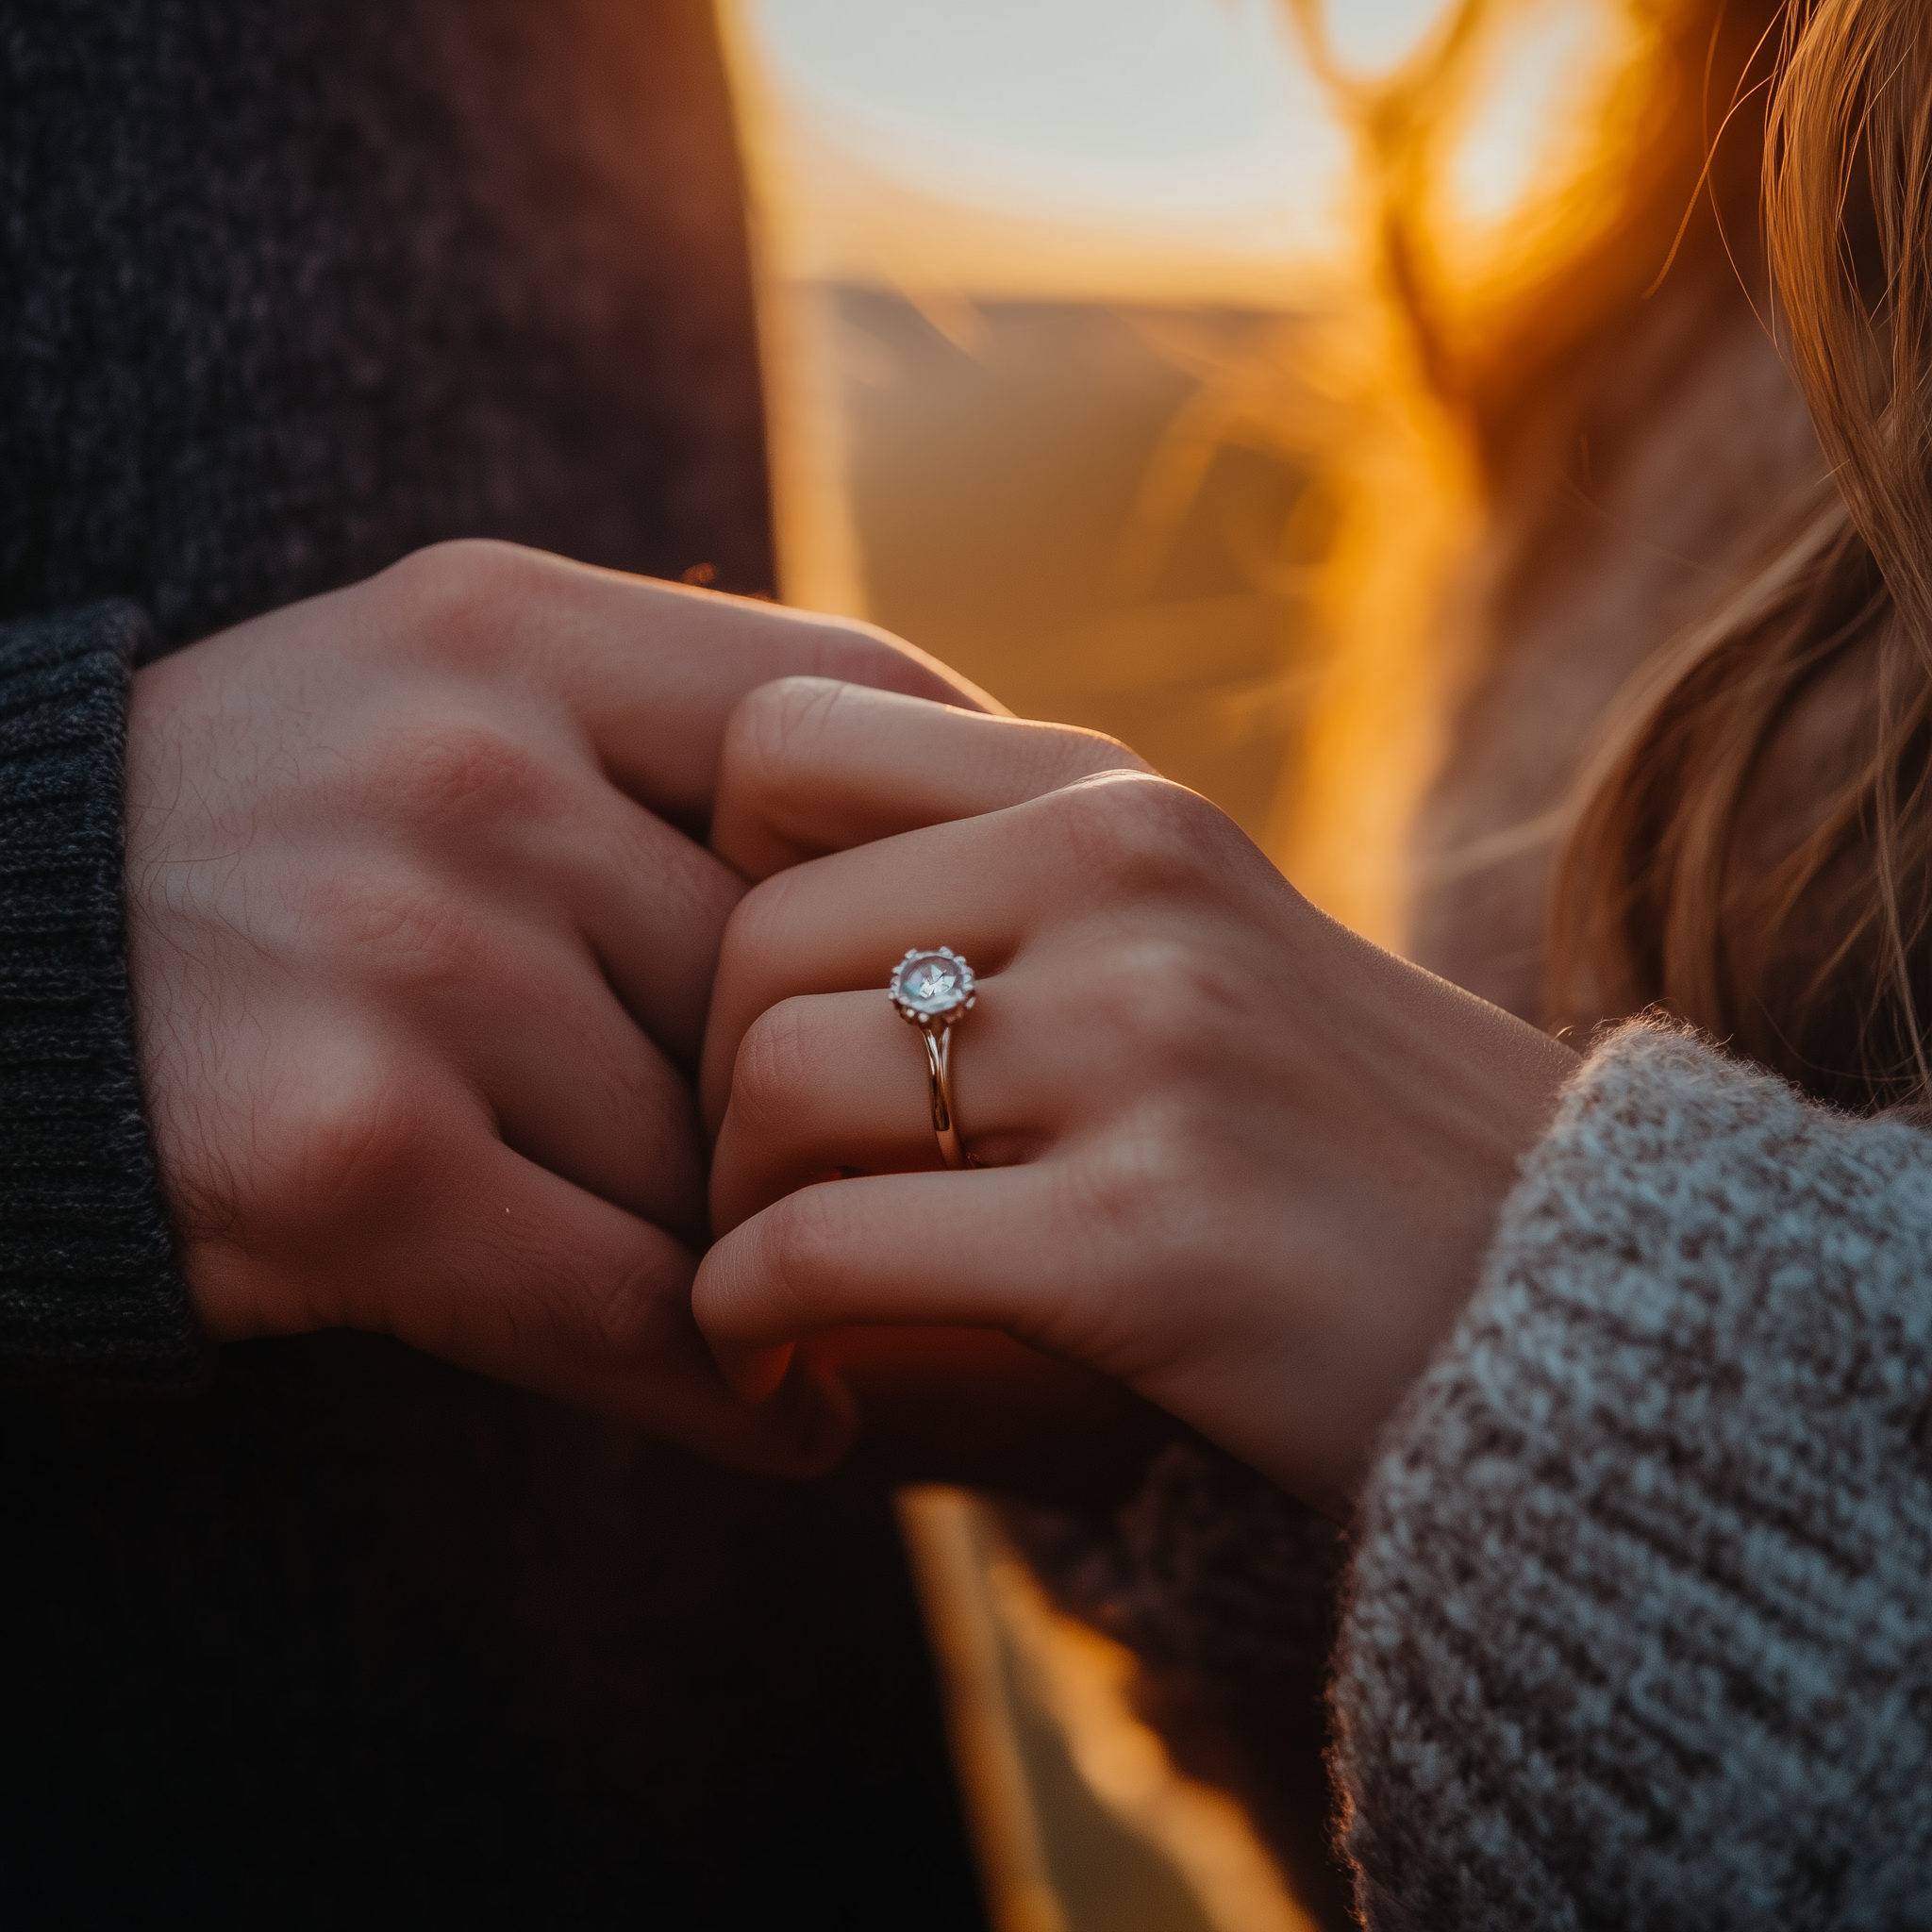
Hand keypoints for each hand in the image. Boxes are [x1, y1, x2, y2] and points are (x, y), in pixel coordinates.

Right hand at [125, 541, 983, 1473]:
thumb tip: (902, 855)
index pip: (842, 693)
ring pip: (722, 1148)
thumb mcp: (424, 706)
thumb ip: (640, 748)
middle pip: (796, 961)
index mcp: (513, 632)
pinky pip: (627, 1298)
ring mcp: (411, 950)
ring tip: (862, 1312)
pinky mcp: (353, 1151)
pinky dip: (728, 1381)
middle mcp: (473, 766)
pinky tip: (787, 1422)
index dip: (980, 811)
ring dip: (791, 1250)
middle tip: (993, 1171)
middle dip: (881, 1090)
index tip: (1051, 916)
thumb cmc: (241, 850)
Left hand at [695, 679, 1578, 1513]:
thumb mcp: (1192, 945)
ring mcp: (1148, 1048)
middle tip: (744, 1184)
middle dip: (701, 1083)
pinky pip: (819, 1252)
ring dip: (724, 1208)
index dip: (713, 870)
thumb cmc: (1336, 1144)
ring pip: (766, 1085)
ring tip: (771, 1274)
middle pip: (745, 937)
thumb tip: (732, 904)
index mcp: (1123, 799)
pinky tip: (776, 1361)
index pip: (778, 737)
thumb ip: (1005, 895)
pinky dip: (747, 1317)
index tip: (759, 1003)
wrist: (1574, 1315)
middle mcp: (1132, 880)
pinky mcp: (1144, 1241)